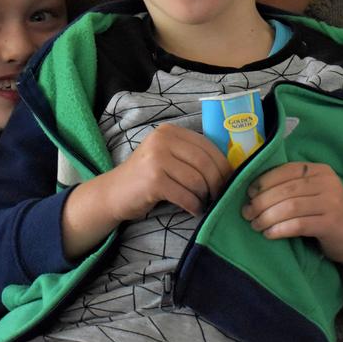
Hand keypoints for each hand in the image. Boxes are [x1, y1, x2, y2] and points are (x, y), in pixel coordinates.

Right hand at [62, 124, 230, 257]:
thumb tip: (228, 167)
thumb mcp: (168, 156)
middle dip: (217, 182)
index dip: (222, 165)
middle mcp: (162, 140)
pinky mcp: (153, 181)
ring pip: (197, 180)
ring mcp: (156, 160)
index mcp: (169, 131)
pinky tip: (193, 209)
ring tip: (202, 202)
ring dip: (204, 196)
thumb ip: (191, 154)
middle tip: (219, 195)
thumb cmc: (147, 177)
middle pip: (204, 162)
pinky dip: (194, 205)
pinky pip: (186, 195)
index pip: (207, 145)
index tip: (228, 180)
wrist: (114, 193)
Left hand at [241, 161, 342, 288]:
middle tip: (247, 213)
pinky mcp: (331, 224)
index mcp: (320, 170)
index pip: (287, 170)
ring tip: (255, 225)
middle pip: (286, 189)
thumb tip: (252, 189)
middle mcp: (328, 182)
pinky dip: (279, 229)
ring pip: (290, 207)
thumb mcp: (311, 192)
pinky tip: (269, 234)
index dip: (265, 180)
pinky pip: (298, 225)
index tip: (249, 193)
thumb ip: (291, 185)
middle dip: (261, 201)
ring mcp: (332, 203)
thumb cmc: (323, 212)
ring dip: (267, 217)